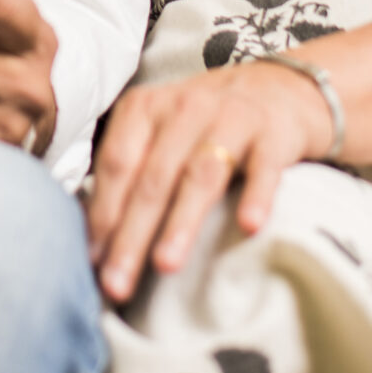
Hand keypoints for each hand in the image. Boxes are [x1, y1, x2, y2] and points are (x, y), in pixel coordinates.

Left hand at [85, 57, 336, 303]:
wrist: (278, 88)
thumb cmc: (203, 124)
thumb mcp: (159, 132)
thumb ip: (128, 173)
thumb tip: (94, 242)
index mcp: (145, 109)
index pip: (117, 165)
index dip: (103, 213)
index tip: (93, 262)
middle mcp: (184, 108)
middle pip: (152, 178)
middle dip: (132, 234)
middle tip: (118, 284)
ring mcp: (231, 119)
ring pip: (201, 175)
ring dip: (181, 221)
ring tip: (166, 265)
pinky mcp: (274, 135)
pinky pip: (264, 168)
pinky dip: (257, 195)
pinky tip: (249, 226)